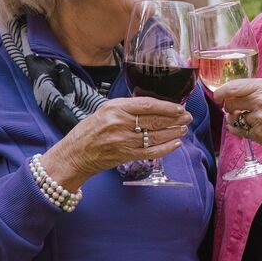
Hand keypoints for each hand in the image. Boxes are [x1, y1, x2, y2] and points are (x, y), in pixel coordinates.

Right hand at [39, 96, 191, 191]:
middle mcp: (120, 123)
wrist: (74, 154)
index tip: (178, 107)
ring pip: (156, 136)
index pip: (147, 105)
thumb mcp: (104, 110)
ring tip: (183, 128)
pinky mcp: (126, 155)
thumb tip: (150, 107)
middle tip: (187, 117)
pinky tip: (175, 144)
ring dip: (173, 132)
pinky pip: (151, 152)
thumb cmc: (87, 132)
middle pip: (155, 120)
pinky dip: (165, 148)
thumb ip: (125, 108)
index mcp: (115, 108)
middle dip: (175, 119)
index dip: (166, 106)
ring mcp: (124, 141)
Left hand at [213, 78, 261, 181]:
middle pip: (230, 103)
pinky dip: (240, 130)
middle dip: (229, 106)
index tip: (217, 95)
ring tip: (248, 119)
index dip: (221, 92)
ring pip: (233, 118)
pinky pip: (238, 131)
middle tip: (236, 108)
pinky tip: (251, 128)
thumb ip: (252, 90)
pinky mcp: (258, 134)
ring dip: (235, 119)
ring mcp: (259, 119)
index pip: (233, 87)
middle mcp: (261, 101)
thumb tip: (228, 93)